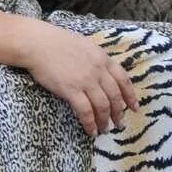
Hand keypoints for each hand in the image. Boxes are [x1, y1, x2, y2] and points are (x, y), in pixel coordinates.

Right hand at [23, 26, 138, 136]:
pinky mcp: (71, 90)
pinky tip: (91, 130)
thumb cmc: (55, 41)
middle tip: (119, 124)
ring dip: (105, 121)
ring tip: (104, 130)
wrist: (37, 43)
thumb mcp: (84, 45)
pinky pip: (86, 111)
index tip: (134, 107)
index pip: (123, 80)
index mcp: (102, 58)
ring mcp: (85, 80)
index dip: (130, 96)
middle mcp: (98, 70)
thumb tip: (101, 72)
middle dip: (119, 113)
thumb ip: (95, 59)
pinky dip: (90, 123)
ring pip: (103, 106)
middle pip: (115, 96)